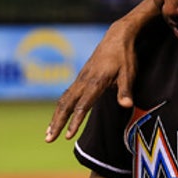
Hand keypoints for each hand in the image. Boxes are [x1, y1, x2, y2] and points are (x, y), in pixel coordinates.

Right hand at [45, 18, 138, 141]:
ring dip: (55, 117)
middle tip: (48, 139)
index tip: (68, 136)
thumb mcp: (129, 73)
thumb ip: (125, 90)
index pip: (83, 105)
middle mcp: (84, 81)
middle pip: (66, 105)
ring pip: (63, 100)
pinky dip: (60, 108)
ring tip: (48, 133)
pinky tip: (58, 116)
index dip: (75, 121)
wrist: (117, 37)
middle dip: (56, 123)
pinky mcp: (81, 78)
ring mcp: (81, 79)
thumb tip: (127, 105)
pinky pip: (67, 95)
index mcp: (96, 82)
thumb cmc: (125, 56)